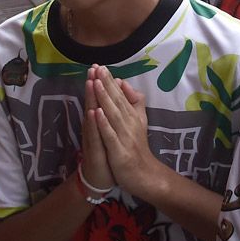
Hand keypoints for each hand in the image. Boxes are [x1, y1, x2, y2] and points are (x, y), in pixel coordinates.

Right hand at [80, 66, 114, 189]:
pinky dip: (94, 123)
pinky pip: (94, 135)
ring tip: (90, 82)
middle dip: (92, 85)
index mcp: (99, 122)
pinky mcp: (95, 149)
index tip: (100, 65)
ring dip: (90, 99)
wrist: (100, 178)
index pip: (99, 99)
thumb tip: (116, 95)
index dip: (99, 83)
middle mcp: (93, 127)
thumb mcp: (111, 131)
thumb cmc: (106, 152)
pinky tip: (93, 112)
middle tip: (92, 67)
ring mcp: (92, 138)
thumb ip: (113, 113)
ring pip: (90, 116)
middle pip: (92, 102)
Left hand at [90, 65, 162, 195]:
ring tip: (95, 83)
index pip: (120, 95)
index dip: (110, 81)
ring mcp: (124, 136)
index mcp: (132, 116)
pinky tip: (97, 112)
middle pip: (116, 101)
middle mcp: (129, 123)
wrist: (144, 174)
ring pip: (113, 114)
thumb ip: (133, 102)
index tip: (100, 66)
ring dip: (104, 98)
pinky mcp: (119, 151)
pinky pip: (110, 135)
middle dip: (106, 84)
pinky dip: (104, 123)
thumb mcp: (138, 121)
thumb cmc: (137, 147)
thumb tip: (124, 83)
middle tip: (97, 68)